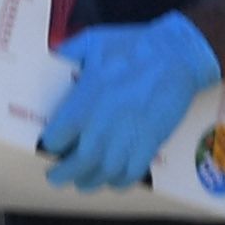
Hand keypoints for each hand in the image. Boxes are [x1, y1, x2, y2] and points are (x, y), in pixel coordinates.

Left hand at [35, 12, 220, 190]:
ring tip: (82, 182)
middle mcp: (105, 122)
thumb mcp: (92, 41)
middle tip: (56, 177)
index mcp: (87, 99)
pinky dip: (120, 182)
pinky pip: (133, 172)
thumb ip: (66, 54)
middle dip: (65, 174)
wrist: (178, 53)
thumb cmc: (133, 45)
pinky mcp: (152, 140)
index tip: (49, 148)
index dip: (50, 146)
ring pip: (105, 172)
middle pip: (80, 161)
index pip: (58, 137)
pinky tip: (113, 180)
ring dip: (90, 182)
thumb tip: (46, 61)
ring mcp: (130, 134)